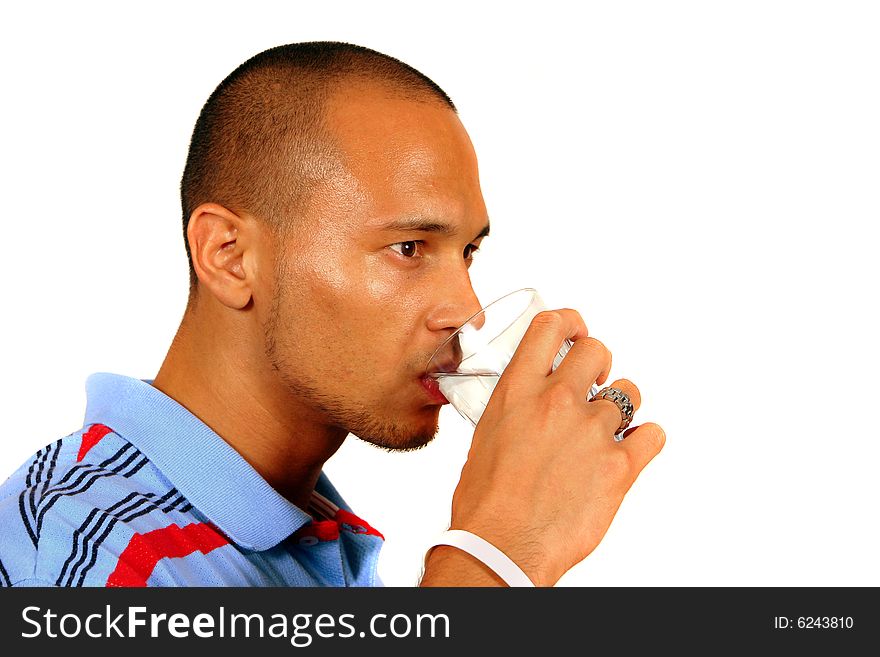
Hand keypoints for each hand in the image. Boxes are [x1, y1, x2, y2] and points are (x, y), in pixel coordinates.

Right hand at [429, 309, 664, 585]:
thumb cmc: (486, 502)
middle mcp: (557, 401)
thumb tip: (528, 408)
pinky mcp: (620, 464)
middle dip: (599, 364)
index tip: (576, 329)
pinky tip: (631, 451)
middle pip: (597, 350)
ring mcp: (592, 430)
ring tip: (607, 431)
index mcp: (518, 390)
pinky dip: (646, 440)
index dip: (570, 321)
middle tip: (594, 384)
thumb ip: (514, 411)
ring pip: (629, 392)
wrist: (502, 545)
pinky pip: (654, 434)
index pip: (550, 327)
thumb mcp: (486, 437)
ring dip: (621, 407)